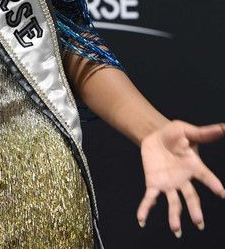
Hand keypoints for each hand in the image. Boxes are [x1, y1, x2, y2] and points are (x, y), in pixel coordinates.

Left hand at [137, 119, 224, 236]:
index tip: (221, 193)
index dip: (213, 184)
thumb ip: (204, 133)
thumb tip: (224, 127)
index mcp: (194, 167)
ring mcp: (169, 184)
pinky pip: (150, 198)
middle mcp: (183, 180)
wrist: (154, 135)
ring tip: (175, 229)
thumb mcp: (187, 131)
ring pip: (173, 202)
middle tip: (199, 222)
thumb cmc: (174, 134)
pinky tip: (141, 220)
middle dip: (194, 209)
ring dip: (174, 216)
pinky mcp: (154, 184)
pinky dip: (145, 209)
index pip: (205, 176)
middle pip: (190, 197)